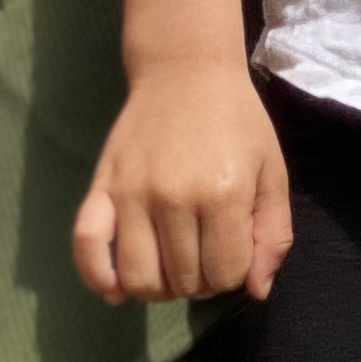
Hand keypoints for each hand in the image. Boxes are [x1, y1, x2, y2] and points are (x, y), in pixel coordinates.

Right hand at [75, 61, 291, 302]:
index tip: (234, 248)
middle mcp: (174, 198)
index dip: (235, 273)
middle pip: (185, 281)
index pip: (226, 274)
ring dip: (159, 288)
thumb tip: (256, 291)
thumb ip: (273, 233)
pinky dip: (97, 278)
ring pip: (139, 279)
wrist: (185, 70)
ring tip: (170, 267)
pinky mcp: (102, 186)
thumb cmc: (236, 121)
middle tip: (205, 252)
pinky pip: (87, 246)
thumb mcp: (272, 171)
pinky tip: (115, 291)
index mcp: (223, 194)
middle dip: (201, 280)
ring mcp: (132, 194)